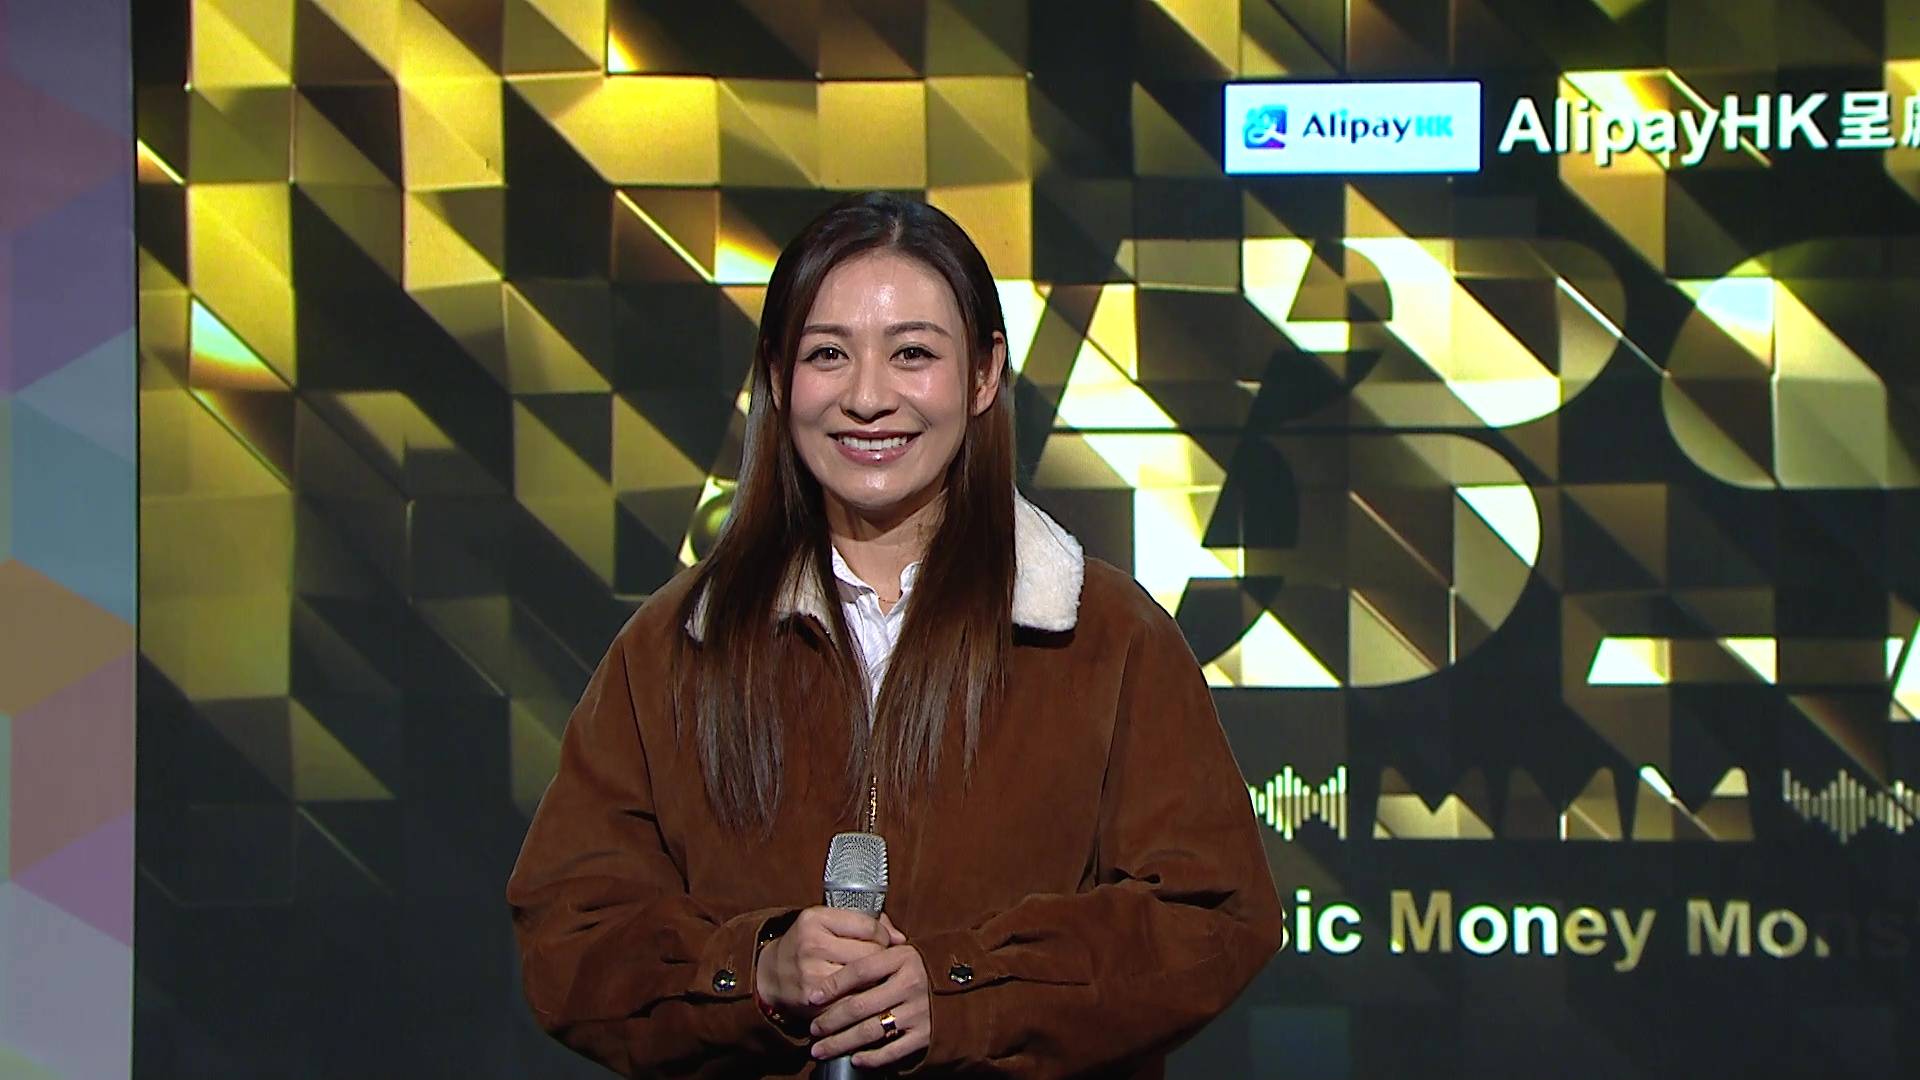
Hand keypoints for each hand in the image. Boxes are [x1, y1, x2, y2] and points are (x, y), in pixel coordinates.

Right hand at [754, 907, 893, 1018]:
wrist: (771, 974)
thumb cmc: (808, 944)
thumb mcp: (827, 922)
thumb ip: (865, 922)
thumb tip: (901, 939)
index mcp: (815, 918)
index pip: (869, 926)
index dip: (883, 935)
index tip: (881, 942)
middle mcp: (811, 944)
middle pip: (870, 954)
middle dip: (881, 960)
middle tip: (878, 964)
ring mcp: (812, 973)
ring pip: (865, 979)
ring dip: (874, 982)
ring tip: (871, 979)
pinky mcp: (814, 1000)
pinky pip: (853, 1000)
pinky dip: (862, 999)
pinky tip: (861, 995)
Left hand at [807, 914, 929, 1068]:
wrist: (965, 983)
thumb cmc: (924, 965)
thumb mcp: (904, 949)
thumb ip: (877, 944)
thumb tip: (842, 942)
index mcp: (902, 958)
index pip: (860, 970)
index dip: (833, 984)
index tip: (813, 997)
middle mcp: (910, 984)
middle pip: (860, 1005)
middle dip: (830, 1020)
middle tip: (813, 1029)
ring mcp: (918, 1011)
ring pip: (870, 1031)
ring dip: (841, 1042)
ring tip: (821, 1049)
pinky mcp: (926, 1034)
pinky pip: (892, 1050)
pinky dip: (871, 1057)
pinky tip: (854, 1059)